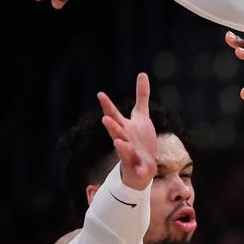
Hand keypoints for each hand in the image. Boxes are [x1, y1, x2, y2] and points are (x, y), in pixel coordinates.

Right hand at [97, 73, 157, 189]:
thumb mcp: (142, 117)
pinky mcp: (139, 167)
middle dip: (111, 126)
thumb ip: (141, 96)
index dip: (107, 105)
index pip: (114, 115)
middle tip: (105, 118)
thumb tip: (142, 73)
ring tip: (117, 141)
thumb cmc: (139, 140)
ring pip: (124, 150)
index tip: (100, 94)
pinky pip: (139, 168)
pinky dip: (139, 168)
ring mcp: (130, 154)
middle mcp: (124, 140)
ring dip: (121, 146)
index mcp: (124, 128)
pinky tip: (142, 169)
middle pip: (117, 132)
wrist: (142, 167)